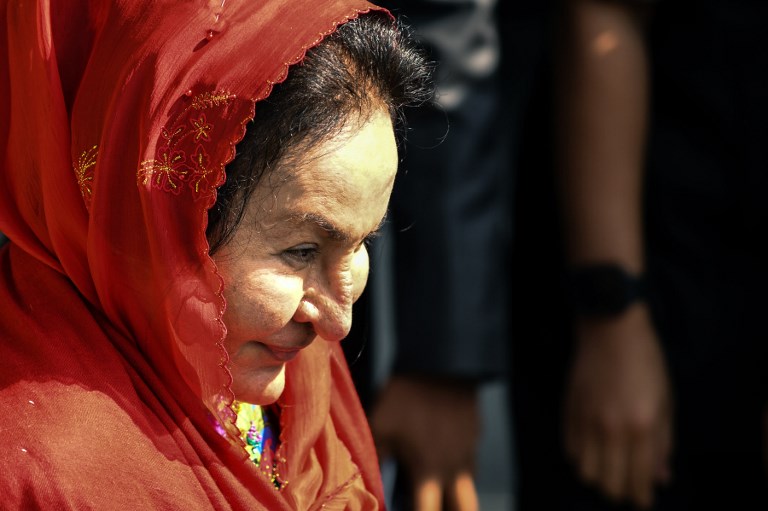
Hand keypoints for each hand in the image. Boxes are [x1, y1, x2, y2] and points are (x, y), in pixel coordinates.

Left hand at [370, 375, 479, 510]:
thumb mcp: (380, 427)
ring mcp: (469, 455)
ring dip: (452, 497)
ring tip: (431, 490)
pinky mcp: (475, 438)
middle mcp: (454, 471)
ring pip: (467, 492)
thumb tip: (365, 485)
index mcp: (428, 474)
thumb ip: (374, 460)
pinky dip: (454, 471)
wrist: (441, 361)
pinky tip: (436, 456)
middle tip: (429, 504)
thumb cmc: (405, 395)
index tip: (402, 510)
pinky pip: (468, 465)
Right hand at [565, 303, 671, 508]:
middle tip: (627, 487)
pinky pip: (570, 449)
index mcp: (640, 426)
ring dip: (598, 477)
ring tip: (608, 469)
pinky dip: (581, 458)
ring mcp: (586, 420)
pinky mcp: (568, 410)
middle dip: (620, 492)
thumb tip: (661, 476)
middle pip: (609, 483)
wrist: (609, 328)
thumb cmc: (644, 361)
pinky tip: (592, 449)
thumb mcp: (665, 401)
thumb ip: (662, 442)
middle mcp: (610, 428)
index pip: (639, 479)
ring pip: (585, 472)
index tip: (643, 500)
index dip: (641, 498)